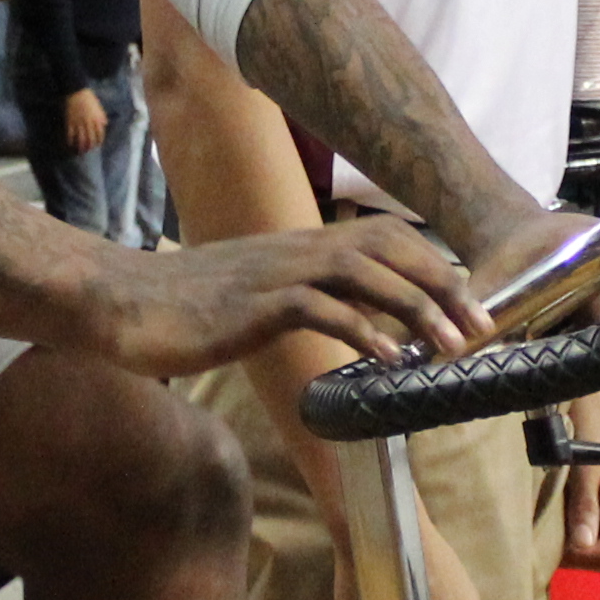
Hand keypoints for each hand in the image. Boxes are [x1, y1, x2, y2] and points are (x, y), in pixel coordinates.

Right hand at [59, 83, 105, 153]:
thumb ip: (102, 117)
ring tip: (79, 151)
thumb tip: (104, 125)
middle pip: (90, 139)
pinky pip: (70, 134)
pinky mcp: (70, 122)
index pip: (100, 135)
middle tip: (87, 150)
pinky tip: (70, 144)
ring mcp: (79, 123)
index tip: (96, 145)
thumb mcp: (99, 108)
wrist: (77, 91)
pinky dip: (70, 141)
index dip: (98, 142)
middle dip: (89, 147)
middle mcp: (89, 124)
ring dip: (80, 147)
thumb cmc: (89, 98)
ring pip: (81, 139)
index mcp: (97, 120)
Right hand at [84, 214, 485, 377]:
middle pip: (390, 247)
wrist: (118, 301)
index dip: (433, 267)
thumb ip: (299, 300)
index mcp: (300, 247)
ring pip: (365, 273)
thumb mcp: (253, 297)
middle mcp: (296, 249)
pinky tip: (386, 360)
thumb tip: (343, 323)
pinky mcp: (254, 305)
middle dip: (443, 285)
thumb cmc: (181, 306)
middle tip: (481, 328)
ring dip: (416, 308)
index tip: (467, 306)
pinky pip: (320, 309)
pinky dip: (361, 331)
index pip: (385, 239)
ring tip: (450, 347)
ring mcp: (276, 274)